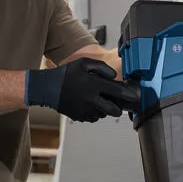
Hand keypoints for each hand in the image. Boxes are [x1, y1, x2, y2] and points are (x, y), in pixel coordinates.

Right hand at [25, 58, 139, 121]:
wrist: (47, 88)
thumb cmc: (65, 74)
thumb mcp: (84, 63)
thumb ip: (101, 67)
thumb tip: (113, 77)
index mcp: (94, 85)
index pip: (117, 91)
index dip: (129, 95)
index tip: (135, 96)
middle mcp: (91, 99)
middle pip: (113, 110)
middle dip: (118, 109)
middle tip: (118, 105)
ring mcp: (85, 110)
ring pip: (103, 114)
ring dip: (104, 110)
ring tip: (97, 100)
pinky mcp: (79, 117)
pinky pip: (93, 118)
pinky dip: (94, 113)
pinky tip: (88, 104)